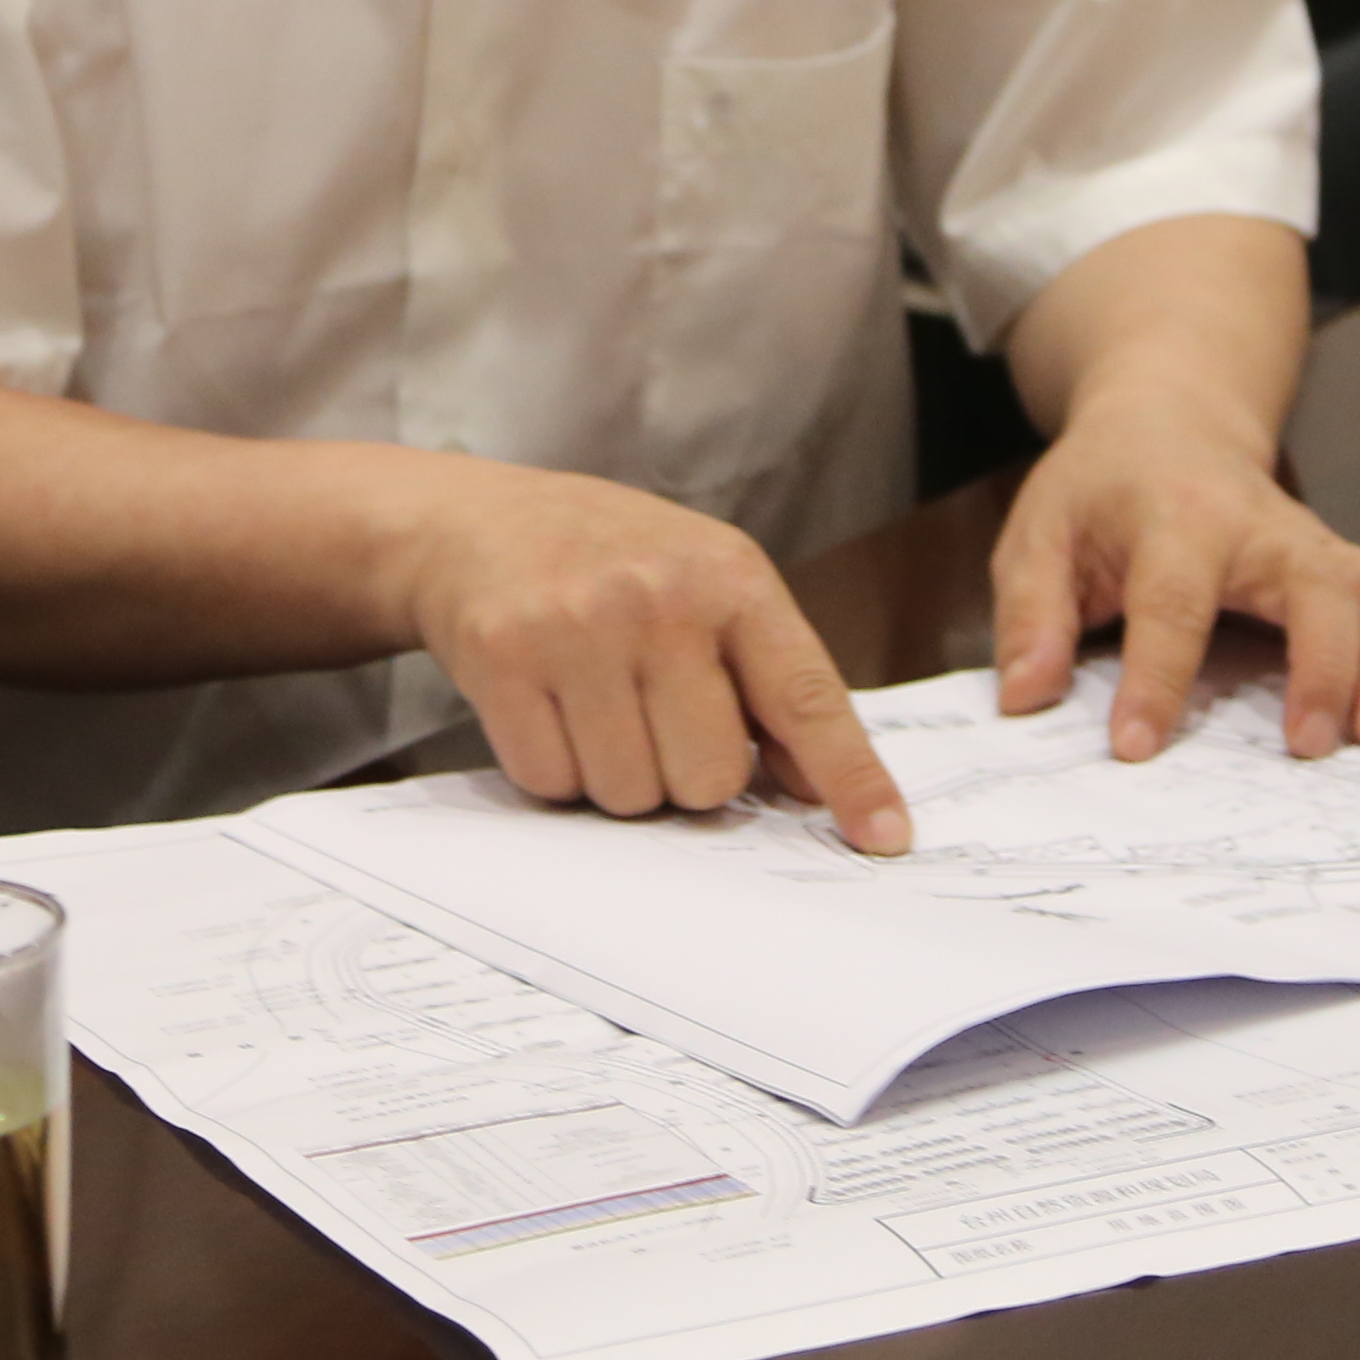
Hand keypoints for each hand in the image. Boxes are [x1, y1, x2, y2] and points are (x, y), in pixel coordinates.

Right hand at [393, 468, 912, 853]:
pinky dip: (555, 769)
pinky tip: (549, 708)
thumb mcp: (707, 585)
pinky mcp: (504, 660)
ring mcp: (578, 628)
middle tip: (655, 719)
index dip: (850, 776)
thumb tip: (814, 788)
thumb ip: (768, 678)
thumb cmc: (611, 562)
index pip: (808, 697)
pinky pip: (552, 784)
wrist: (474, 522)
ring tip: (597, 705)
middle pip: (710, 778)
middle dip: (686, 776)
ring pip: (630, 794)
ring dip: (617, 777)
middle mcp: (660, 599)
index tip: (885, 836)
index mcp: (730, 579)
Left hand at [990, 403, 1359, 761]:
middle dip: (1318, 665)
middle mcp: (1264, 530)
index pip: (1172, 599)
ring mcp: (1319, 546)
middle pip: (1312, 589)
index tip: (1138, 747)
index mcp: (1178, 518)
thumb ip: (1033, 615)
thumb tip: (1027, 696)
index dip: (1155, 676)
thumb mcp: (1040, 535)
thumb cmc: (1104, 486)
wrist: (1170, 418)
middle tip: (1307, 744)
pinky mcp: (1350, 565)